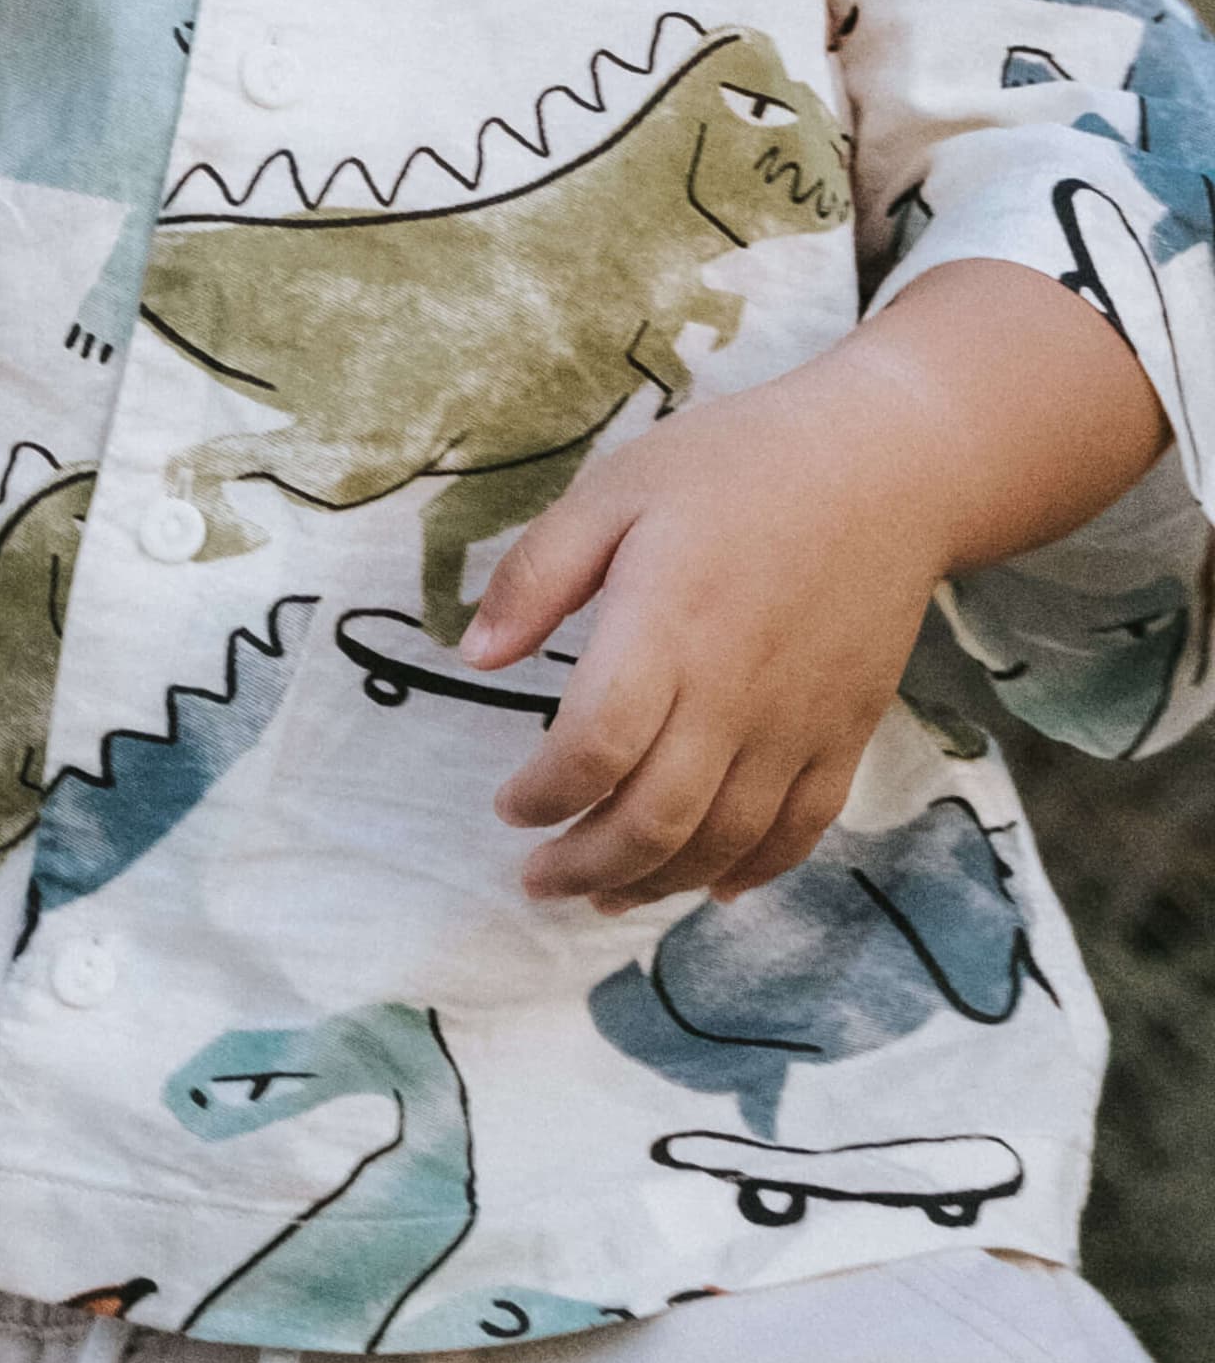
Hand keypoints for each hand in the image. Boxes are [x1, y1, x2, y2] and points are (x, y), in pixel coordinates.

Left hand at [472, 263, 1173, 907]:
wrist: (887, 468)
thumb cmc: (737, 467)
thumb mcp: (616, 490)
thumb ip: (537, 575)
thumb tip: (474, 657)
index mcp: (667, 630)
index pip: (595, 748)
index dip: (544, 794)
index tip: (508, 806)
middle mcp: (736, 694)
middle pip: (656, 819)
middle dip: (585, 866)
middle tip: (537, 880)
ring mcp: (799, 724)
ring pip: (724, 842)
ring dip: (657, 884)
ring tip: (603, 895)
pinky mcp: (848, 734)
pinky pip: (802, 830)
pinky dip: (753, 872)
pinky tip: (709, 887)